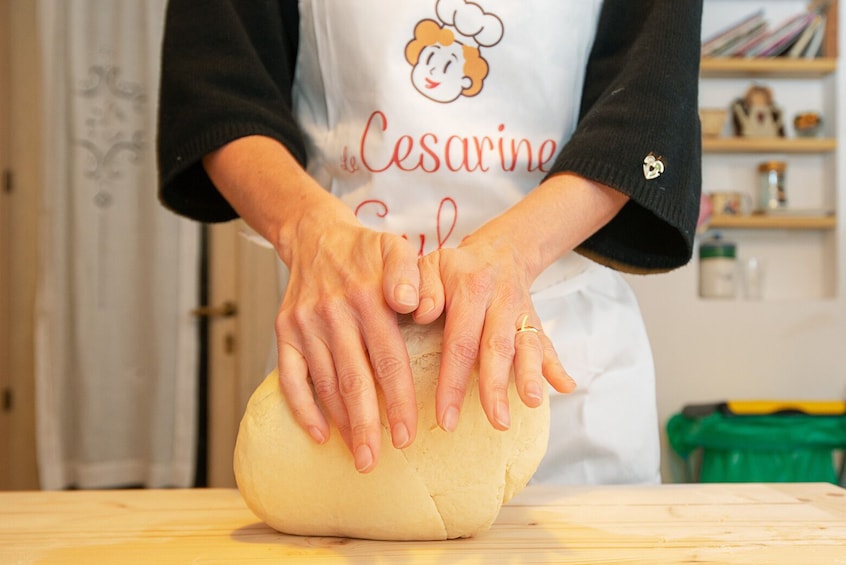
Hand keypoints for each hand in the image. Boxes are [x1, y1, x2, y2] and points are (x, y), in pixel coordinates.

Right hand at [275, 207, 422, 472]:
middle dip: (367, 424)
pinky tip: (320, 434)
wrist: (316, 236)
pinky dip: (303, 407)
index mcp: (368, 297)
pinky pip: (290, 375)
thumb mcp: (397, 249)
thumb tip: (415, 307)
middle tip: (376, 461)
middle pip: (353, 379)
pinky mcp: (284, 330)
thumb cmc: (367, 253)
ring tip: (358, 456)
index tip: (409, 435)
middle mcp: (334, 312)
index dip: (399, 399)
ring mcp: (306, 323)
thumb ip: (410, 275)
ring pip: (324, 382)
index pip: (388, 359)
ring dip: (341, 423)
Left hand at [415, 231, 575, 433]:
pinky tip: (566, 386)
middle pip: (498, 348)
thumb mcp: (431, 264)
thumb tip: (421, 312)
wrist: (497, 251)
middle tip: (497, 421)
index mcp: (470, 289)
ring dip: (530, 376)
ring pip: (527, 346)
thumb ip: (422, 286)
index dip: (453, 382)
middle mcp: (499, 301)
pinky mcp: (535, 321)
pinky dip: (556, 366)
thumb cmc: (455, 268)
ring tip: (530, 403)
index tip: (446, 418)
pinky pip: (547, 343)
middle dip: (497, 387)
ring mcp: (521, 312)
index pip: (460, 341)